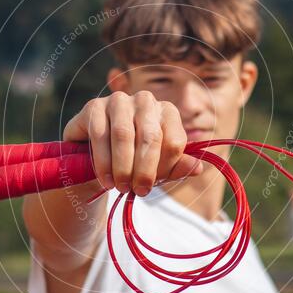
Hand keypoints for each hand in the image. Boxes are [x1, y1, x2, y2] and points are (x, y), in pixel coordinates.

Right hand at [62, 91, 203, 195]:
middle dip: (145, 170)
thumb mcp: (157, 167)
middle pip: (151, 137)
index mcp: (167, 112)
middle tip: (138, 191)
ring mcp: (119, 100)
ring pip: (124, 135)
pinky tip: (106, 180)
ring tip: (120, 188)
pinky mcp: (94, 106)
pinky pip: (100, 135)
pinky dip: (103, 162)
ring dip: (123, 167)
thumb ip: (177, 167)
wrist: (94, 156)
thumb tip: (198, 168)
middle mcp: (145, 101)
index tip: (152, 186)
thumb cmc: (132, 160)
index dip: (165, 168)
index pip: (174, 141)